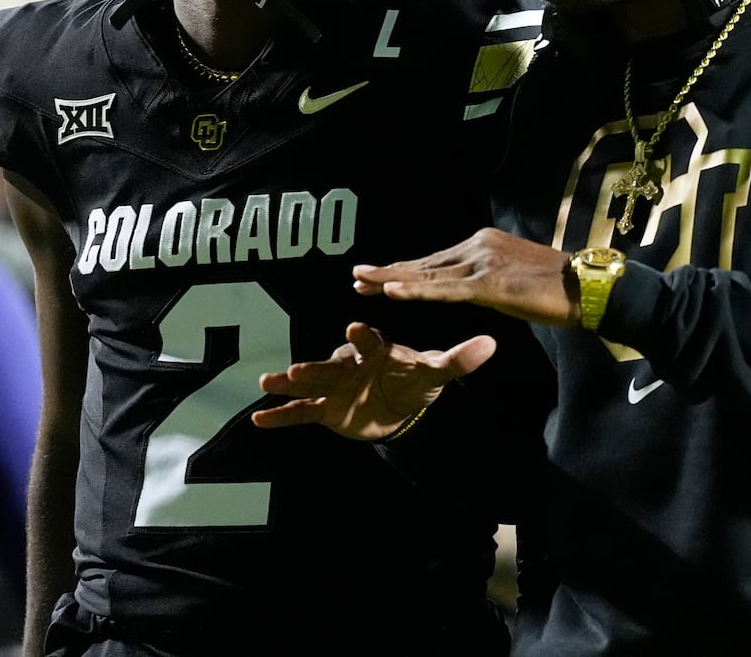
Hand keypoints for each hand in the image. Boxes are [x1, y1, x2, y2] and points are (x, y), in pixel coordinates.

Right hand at [251, 322, 496, 438]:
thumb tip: (492, 343)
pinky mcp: (325, 409)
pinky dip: (281, 417)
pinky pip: (300, 413)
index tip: (355, 328)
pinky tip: (258, 421)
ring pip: (310, 385)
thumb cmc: (414, 378)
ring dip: (290, 384)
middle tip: (298, 367)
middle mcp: (350, 364)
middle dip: (315, 367)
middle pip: (332, 364)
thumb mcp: (435, 372)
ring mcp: (334, 387)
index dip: (363, 337)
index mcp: (377, 351)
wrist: (398, 403)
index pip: (370, 342)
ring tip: (268, 384)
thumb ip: (459, 359)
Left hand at [352, 227, 579, 325]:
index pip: (435, 260)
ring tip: (362, 282)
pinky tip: (392, 291)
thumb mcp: (513, 280)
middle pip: (425, 264)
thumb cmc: (556, 290)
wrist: (588, 288)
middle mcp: (478, 246)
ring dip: (391, 280)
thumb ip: (488, 280)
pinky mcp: (490, 284)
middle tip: (356, 277)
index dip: (404, 270)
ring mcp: (483, 263)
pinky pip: (446, 290)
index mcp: (483, 244)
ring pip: (428, 275)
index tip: (376, 277)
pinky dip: (416, 291)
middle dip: (388, 273)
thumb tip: (471, 287)